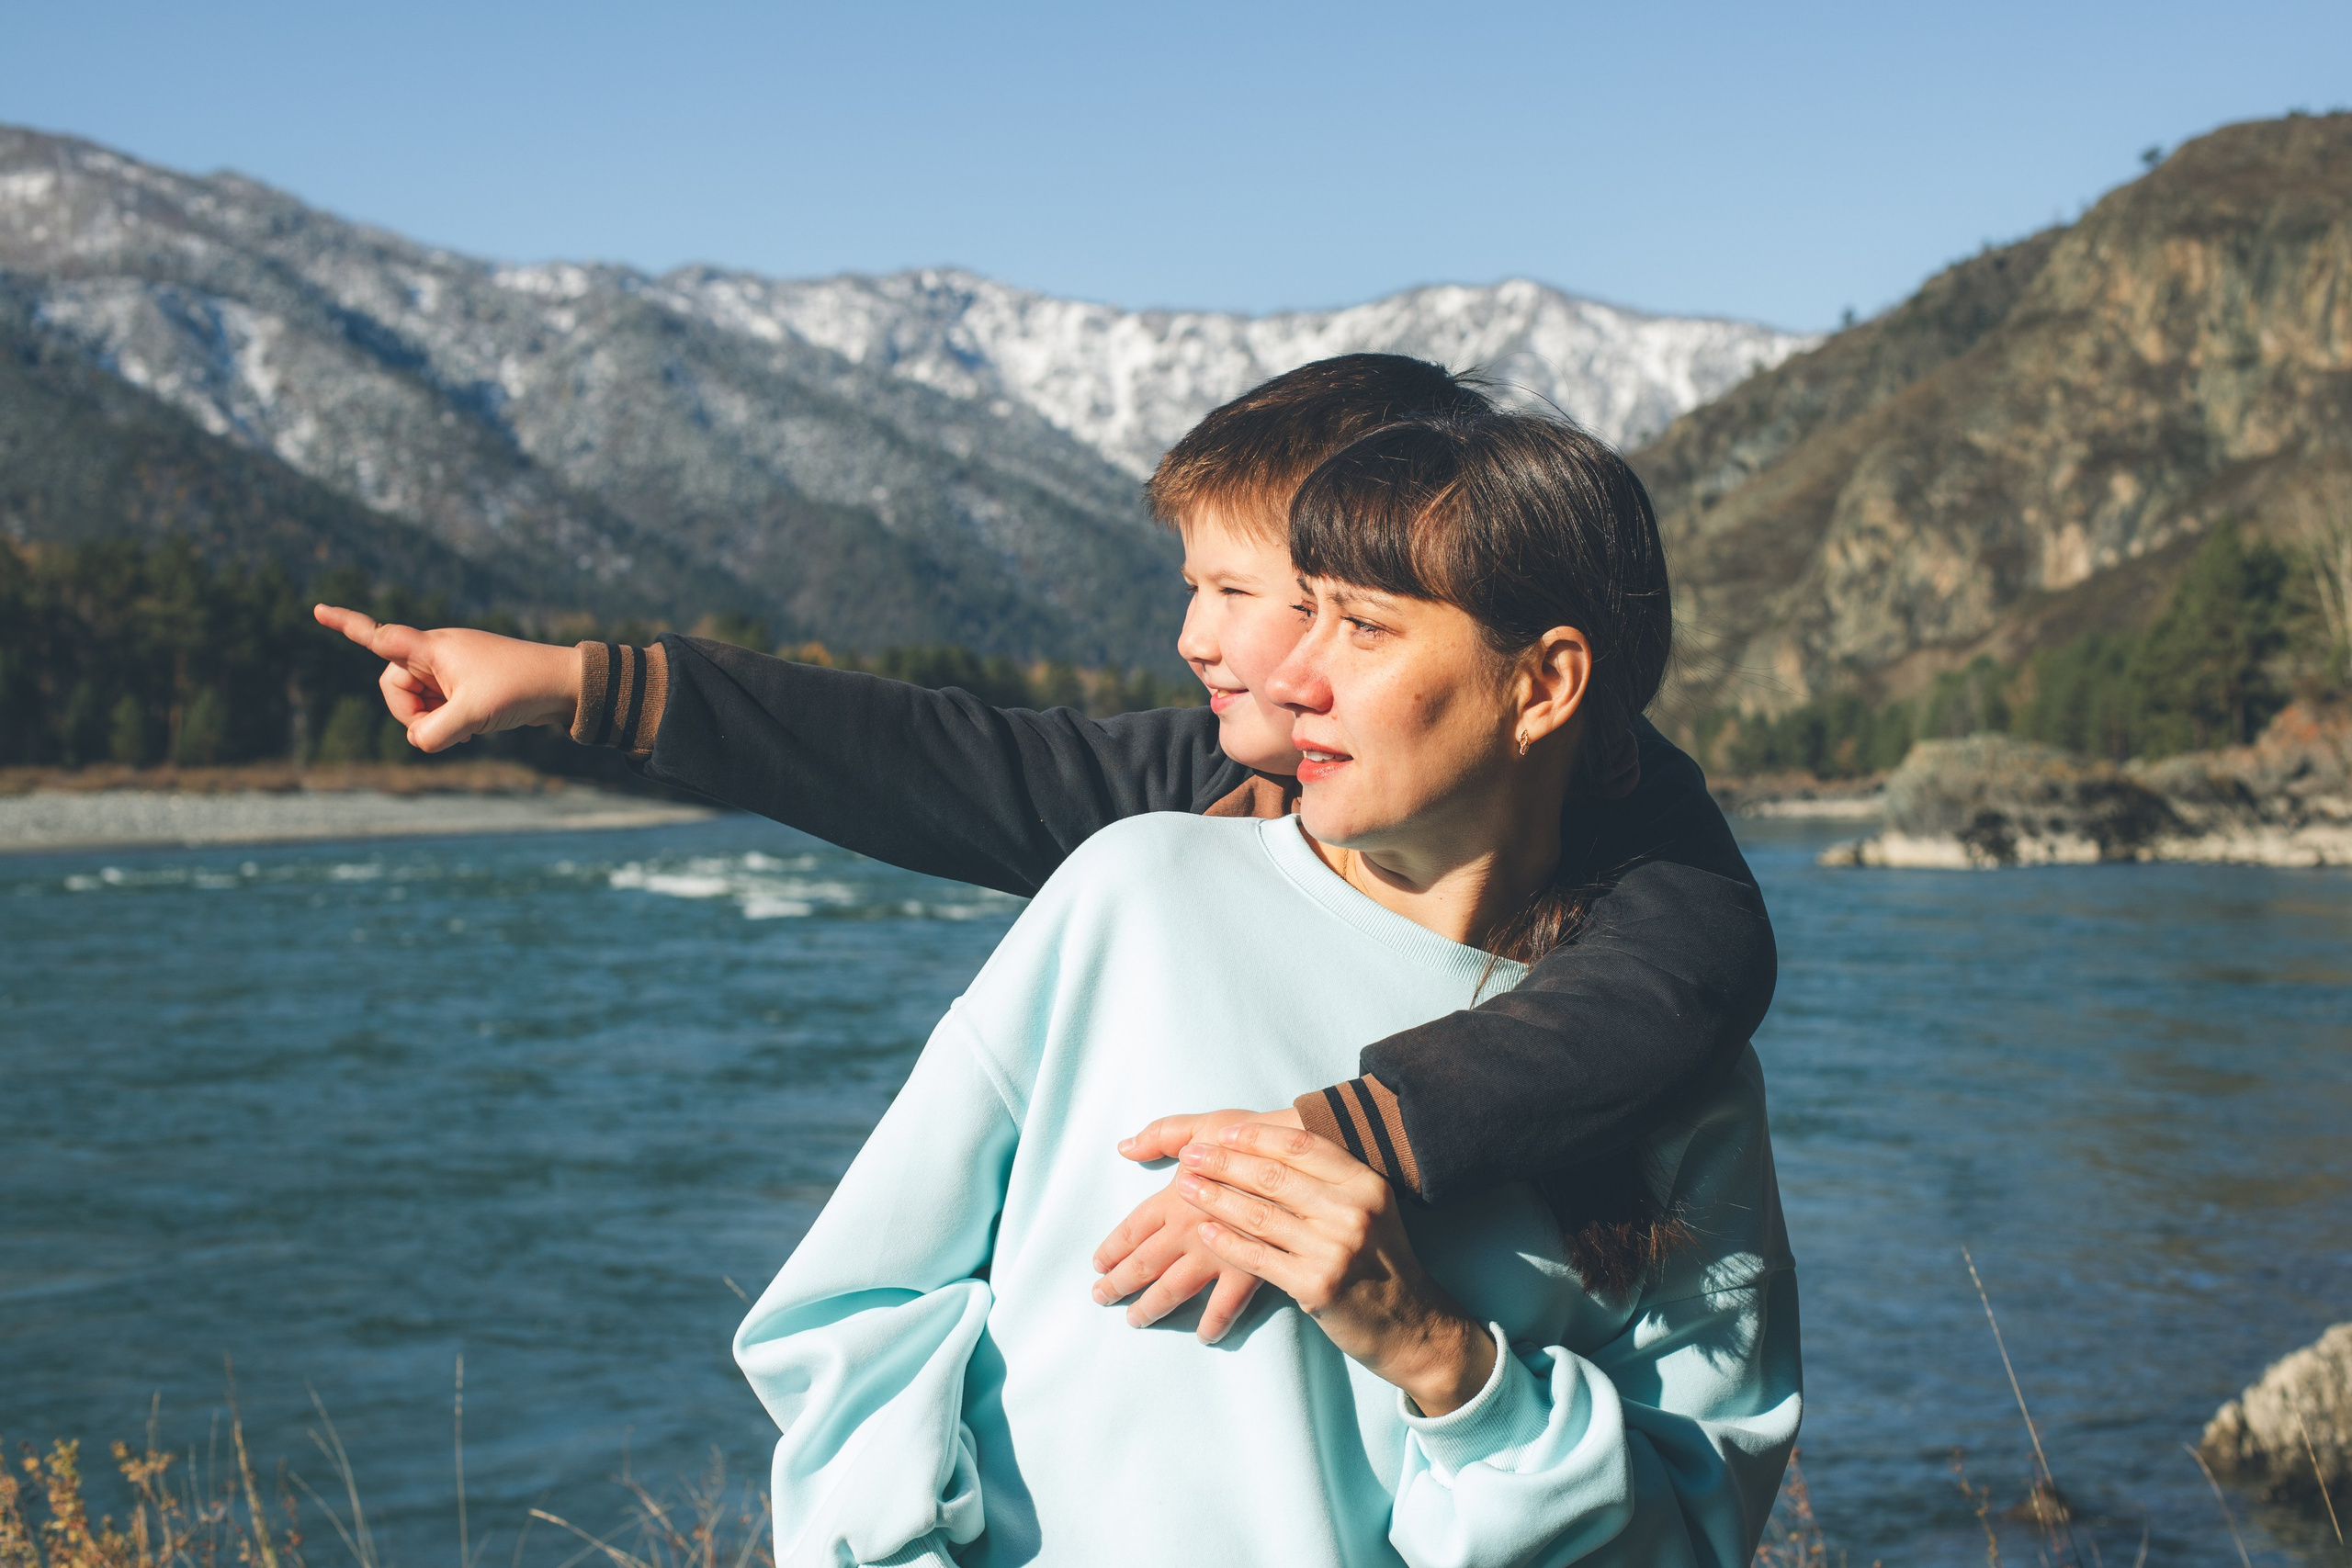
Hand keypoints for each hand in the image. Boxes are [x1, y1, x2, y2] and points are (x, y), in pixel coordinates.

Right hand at [313, 606, 580, 751]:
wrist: (564, 686)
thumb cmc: (520, 688)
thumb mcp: (472, 715)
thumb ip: (433, 732)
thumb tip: (418, 742)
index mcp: (433, 648)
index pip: (379, 635)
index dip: (346, 624)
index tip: (316, 609)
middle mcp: (437, 653)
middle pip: (393, 687)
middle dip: (410, 713)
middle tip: (446, 724)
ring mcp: (451, 670)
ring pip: (416, 704)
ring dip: (434, 721)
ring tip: (470, 723)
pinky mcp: (465, 686)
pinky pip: (439, 710)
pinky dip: (450, 722)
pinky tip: (476, 727)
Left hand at [1087, 1107, 1302, 1342]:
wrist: (1299, 1160)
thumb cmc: (1252, 1139)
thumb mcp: (1202, 1125)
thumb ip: (1161, 1135)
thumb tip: (1125, 1147)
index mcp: (1174, 1198)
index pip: (1132, 1230)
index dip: (1112, 1248)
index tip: (1099, 1264)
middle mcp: (1187, 1230)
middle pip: (1143, 1264)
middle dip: (1119, 1283)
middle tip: (1101, 1297)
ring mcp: (1216, 1254)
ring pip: (1173, 1289)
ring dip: (1151, 1307)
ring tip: (1136, 1319)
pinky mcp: (1248, 1269)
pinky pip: (1225, 1306)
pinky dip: (1213, 1323)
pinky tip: (1204, 1336)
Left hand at [1178, 1122, 1496, 1416]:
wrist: (1412, 1325)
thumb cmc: (1381, 1262)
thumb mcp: (1371, 1209)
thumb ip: (1330, 1180)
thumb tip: (1270, 1148)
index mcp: (1366, 1183)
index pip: (1301, 1146)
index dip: (1256, 1136)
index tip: (1220, 1133)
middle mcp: (1353, 1211)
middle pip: (1274, 1176)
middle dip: (1224, 1162)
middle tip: (1189, 1156)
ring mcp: (1335, 1250)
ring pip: (1260, 1215)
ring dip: (1215, 1198)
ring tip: (1185, 1187)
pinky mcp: (1317, 1286)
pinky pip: (1258, 1257)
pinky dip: (1227, 1243)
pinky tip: (1204, 1231)